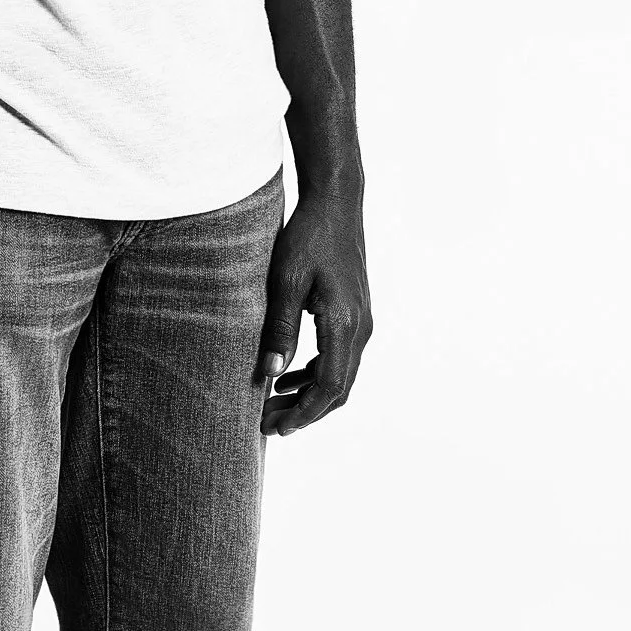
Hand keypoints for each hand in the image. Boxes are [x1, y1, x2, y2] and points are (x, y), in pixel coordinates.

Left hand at [257, 185, 371, 435]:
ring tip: (273, 403)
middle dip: (304, 411)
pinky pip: (340, 356)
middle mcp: (360, 327)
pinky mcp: (355, 312)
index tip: (275, 428)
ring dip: (309, 394)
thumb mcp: (285, 280)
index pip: (328, 387)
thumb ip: (280, 328)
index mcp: (344, 324)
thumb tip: (270, 374)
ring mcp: (361, 321)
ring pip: (340, 375)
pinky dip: (316, 373)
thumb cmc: (308, 236)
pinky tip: (288, 375)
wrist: (335, 203)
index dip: (303, 414)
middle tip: (268, 423)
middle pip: (337, 389)